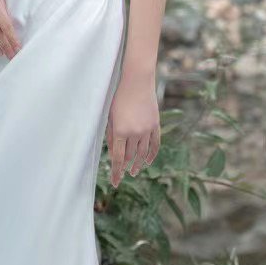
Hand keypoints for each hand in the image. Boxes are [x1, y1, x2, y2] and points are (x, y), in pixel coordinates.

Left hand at [105, 71, 159, 186]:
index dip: (116, 172)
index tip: (115, 183)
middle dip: (125, 166)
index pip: (118, 158)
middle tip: (122, 174)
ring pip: (142, 153)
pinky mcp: (155, 125)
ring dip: (138, 164)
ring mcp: (147, 129)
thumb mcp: (110, 116)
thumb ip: (111, 135)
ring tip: (134, 172)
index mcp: (120, 131)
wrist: (137, 81)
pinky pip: (155, 145)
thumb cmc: (118, 97)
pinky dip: (151, 155)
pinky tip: (147, 161)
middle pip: (130, 156)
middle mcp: (135, 132)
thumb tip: (113, 153)